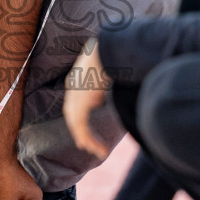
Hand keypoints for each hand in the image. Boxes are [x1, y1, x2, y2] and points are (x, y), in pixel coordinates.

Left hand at [63, 43, 110, 158]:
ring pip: (78, 125)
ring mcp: (76, 96)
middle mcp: (73, 87)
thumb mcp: (111, 67)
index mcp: (77, 77)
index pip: (75, 102)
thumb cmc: (117, 53)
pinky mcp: (82, 104)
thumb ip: (112, 78)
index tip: (86, 129)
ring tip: (99, 152)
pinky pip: (83, 128)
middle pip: (73, 115)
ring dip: (89, 140)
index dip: (80, 118)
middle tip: (88, 146)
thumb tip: (126, 80)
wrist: (111, 48)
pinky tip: (100, 149)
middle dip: (80, 132)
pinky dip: (91, 140)